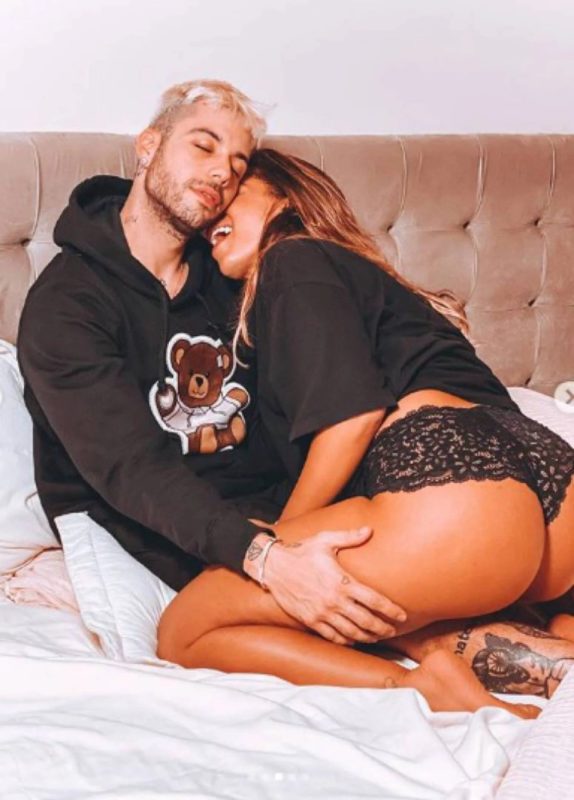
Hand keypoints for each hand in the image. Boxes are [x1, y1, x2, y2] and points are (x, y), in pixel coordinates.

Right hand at [261, 526, 406, 644]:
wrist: (274, 567)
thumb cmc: (302, 552)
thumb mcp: (325, 540)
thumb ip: (349, 537)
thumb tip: (369, 530)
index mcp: (342, 581)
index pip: (373, 599)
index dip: (390, 609)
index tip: (402, 615)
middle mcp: (334, 600)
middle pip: (366, 620)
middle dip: (383, 627)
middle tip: (393, 630)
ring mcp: (322, 613)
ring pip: (351, 632)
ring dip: (367, 637)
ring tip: (377, 637)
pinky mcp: (311, 621)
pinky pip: (333, 636)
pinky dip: (346, 640)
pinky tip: (354, 639)